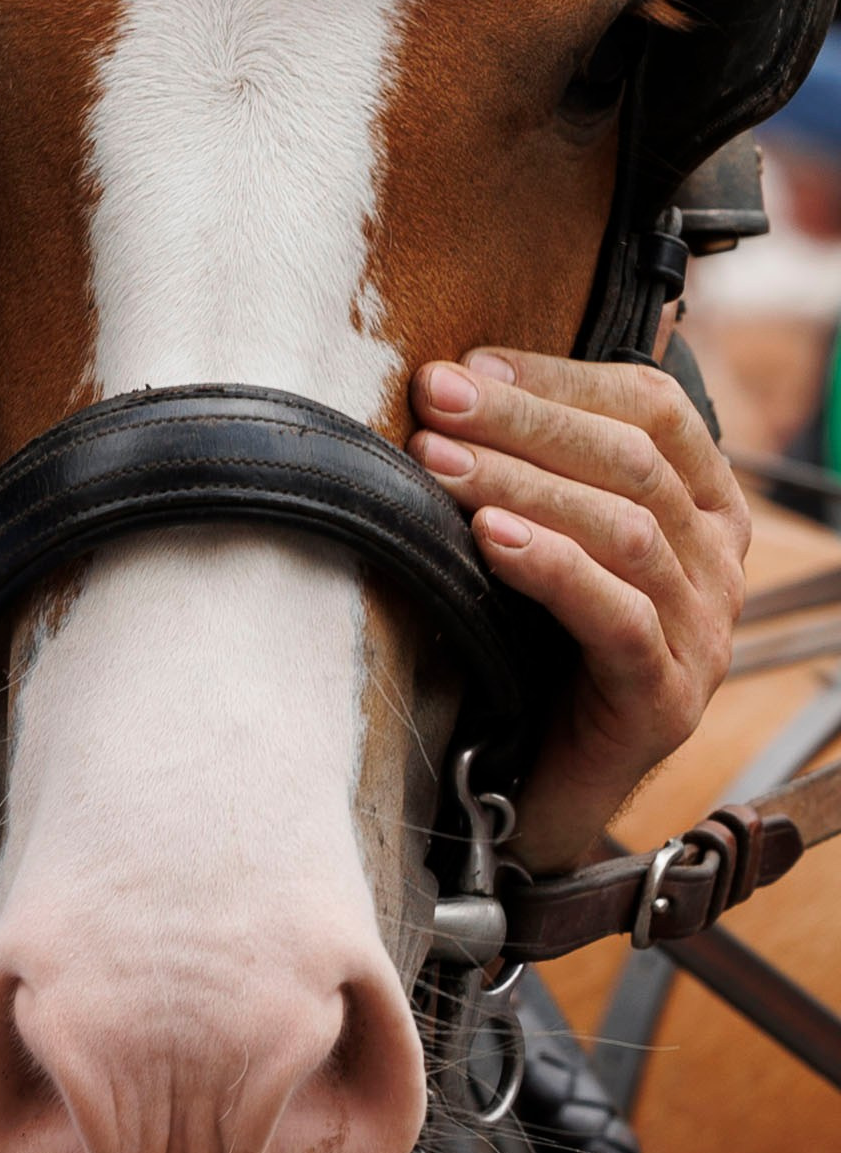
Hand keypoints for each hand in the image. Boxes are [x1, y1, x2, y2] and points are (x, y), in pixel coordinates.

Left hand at [408, 347, 748, 871]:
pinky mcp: (664, 699)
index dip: (559, 377)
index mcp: (701, 505)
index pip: (653, 406)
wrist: (534, 787)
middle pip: (634, 460)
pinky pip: (618, 617)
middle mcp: (718, 563)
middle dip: (525, 420)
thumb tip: (456, 376)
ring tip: (438, 462)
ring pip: (625, 530)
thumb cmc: (531, 643)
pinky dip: (552, 567)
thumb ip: (531, 461)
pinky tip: (491, 538)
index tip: (466, 365)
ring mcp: (702, 634)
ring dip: (522, 482)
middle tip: (435, 400)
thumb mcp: (541, 534)